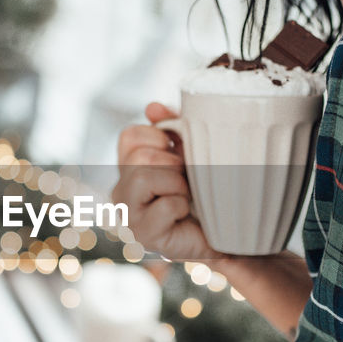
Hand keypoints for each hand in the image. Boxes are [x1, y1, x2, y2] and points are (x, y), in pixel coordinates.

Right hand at [112, 103, 221, 262]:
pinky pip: (166, 205)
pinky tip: (184, 216)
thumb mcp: (189, 152)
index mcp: (127, 167)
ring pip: (144, 178)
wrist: (222, 233)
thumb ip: (172, 126)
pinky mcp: (144, 234)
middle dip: (172, 164)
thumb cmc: (203, 192)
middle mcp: (120, 191)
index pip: (129, 135)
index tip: (175, 154)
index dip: (158, 138)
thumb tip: (152, 107)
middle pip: (139, 156)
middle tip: (184, 181)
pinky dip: (183, 206)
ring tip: (184, 197)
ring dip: (177, 184)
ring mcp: (128, 215)